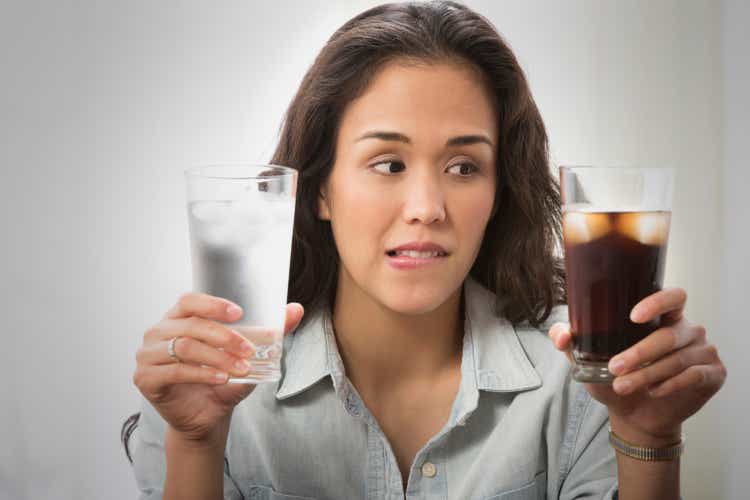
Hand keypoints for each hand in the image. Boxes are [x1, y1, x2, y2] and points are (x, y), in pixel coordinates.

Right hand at [133, 292, 303, 442]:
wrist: (206, 418)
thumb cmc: (221, 380)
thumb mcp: (247, 354)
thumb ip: (270, 331)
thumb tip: (296, 309)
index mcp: (178, 318)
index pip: (190, 300)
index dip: (213, 304)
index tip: (239, 313)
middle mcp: (158, 332)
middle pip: (191, 325)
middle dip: (225, 337)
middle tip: (249, 349)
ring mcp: (148, 355)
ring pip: (185, 347)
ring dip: (218, 357)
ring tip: (240, 368)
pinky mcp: (145, 378)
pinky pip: (175, 371)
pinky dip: (202, 373)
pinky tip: (221, 378)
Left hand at [548, 288, 726, 442]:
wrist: (635, 414)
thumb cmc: (615, 377)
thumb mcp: (587, 358)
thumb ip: (571, 341)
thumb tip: (561, 335)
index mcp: (662, 316)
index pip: (672, 296)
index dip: (657, 302)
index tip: (634, 316)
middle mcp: (686, 328)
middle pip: (669, 334)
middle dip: (639, 353)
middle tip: (615, 367)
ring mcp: (702, 350)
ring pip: (677, 358)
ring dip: (648, 374)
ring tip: (623, 385)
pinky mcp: (712, 374)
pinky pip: (693, 375)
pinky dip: (671, 384)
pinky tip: (654, 391)